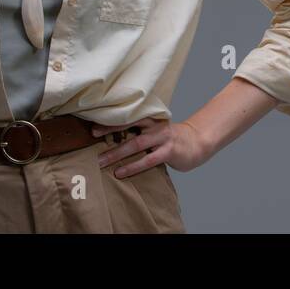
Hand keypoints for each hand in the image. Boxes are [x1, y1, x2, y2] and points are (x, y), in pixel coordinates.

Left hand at [92, 117, 209, 177]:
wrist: (198, 141)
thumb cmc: (171, 138)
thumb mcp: (155, 130)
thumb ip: (139, 131)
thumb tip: (112, 140)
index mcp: (150, 118)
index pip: (127, 116)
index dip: (110, 120)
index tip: (93, 125)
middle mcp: (154, 125)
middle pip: (129, 125)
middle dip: (109, 130)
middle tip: (92, 135)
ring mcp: (162, 137)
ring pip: (135, 144)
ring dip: (116, 153)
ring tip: (101, 161)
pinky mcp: (169, 151)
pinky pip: (148, 160)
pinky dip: (133, 166)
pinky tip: (120, 172)